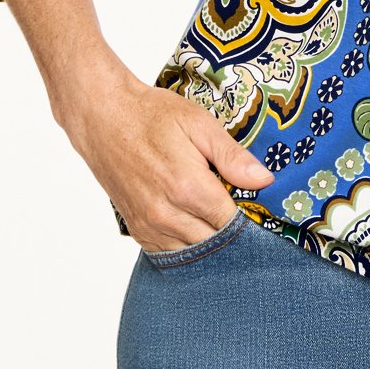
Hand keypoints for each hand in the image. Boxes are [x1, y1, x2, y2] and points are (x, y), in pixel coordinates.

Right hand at [60, 67, 275, 252]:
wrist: (103, 118)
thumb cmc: (151, 116)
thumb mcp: (199, 124)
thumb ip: (233, 157)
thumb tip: (265, 181)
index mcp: (188, 188)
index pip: (234, 222)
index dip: (249, 215)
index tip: (255, 205)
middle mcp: (167, 214)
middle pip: (216, 241)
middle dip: (231, 229)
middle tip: (237, 206)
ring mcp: (149, 225)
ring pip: (194, 251)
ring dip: (208, 237)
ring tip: (214, 212)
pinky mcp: (137, 230)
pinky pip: (170, 252)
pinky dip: (186, 242)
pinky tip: (192, 221)